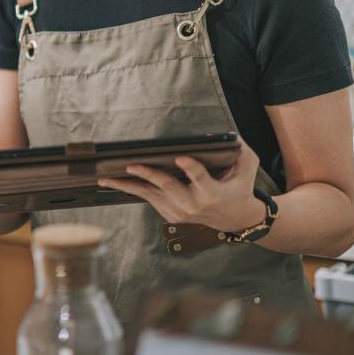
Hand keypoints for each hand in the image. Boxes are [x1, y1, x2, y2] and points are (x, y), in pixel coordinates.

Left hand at [98, 137, 265, 231]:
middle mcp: (194, 205)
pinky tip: (116, 181)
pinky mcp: (171, 215)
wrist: (235, 218)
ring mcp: (181, 212)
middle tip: (130, 164)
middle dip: (148, 174)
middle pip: (168, 187)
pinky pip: (149, 199)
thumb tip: (230, 135)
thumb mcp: (248, 168)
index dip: (191, 168)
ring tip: (106, 179)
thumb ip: (242, 152)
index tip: (180, 158)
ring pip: (151, 195)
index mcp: (213, 192)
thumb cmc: (240, 187)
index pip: (200, 178)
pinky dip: (133, 189)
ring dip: (127, 185)